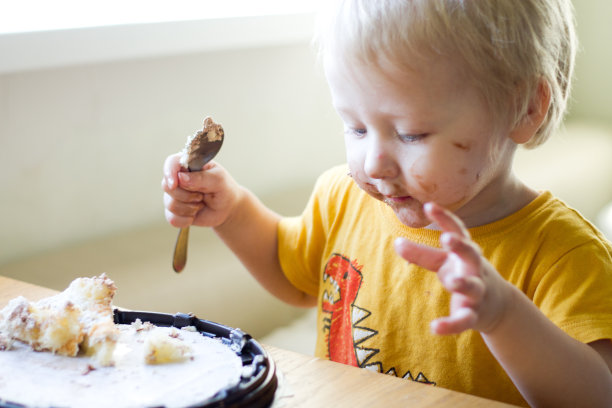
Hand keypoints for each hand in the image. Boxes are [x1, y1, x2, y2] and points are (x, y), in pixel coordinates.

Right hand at [161, 153, 240, 227]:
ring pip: (170, 204)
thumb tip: (181, 178)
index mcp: (188, 165)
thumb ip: (201, 177)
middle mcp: (177, 179)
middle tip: (202, 196)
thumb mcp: (218, 180)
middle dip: (186, 195)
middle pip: (167, 186)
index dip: (170, 172)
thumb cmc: (223, 189)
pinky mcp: (174, 211)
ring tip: (201, 203)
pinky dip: (185, 220)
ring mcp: (174, 195)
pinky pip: (171, 218)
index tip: (175, 184)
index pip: (172, 163)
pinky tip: (195, 215)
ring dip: (189, 208)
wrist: (226, 208)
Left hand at [394, 202, 512, 334]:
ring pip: (473, 287)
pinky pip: (464, 320)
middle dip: (461, 246)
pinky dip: (450, 325)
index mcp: (466, 252)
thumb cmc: (463, 274)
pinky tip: (435, 328)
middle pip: (472, 254)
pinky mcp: (475, 315)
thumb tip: (396, 242)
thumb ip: (421, 254)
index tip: (429, 206)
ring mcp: (477, 292)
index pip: (458, 230)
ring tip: (451, 281)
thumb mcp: (443, 262)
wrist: (498, 306)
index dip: (445, 218)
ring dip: (462, 283)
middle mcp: (475, 269)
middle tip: (448, 239)